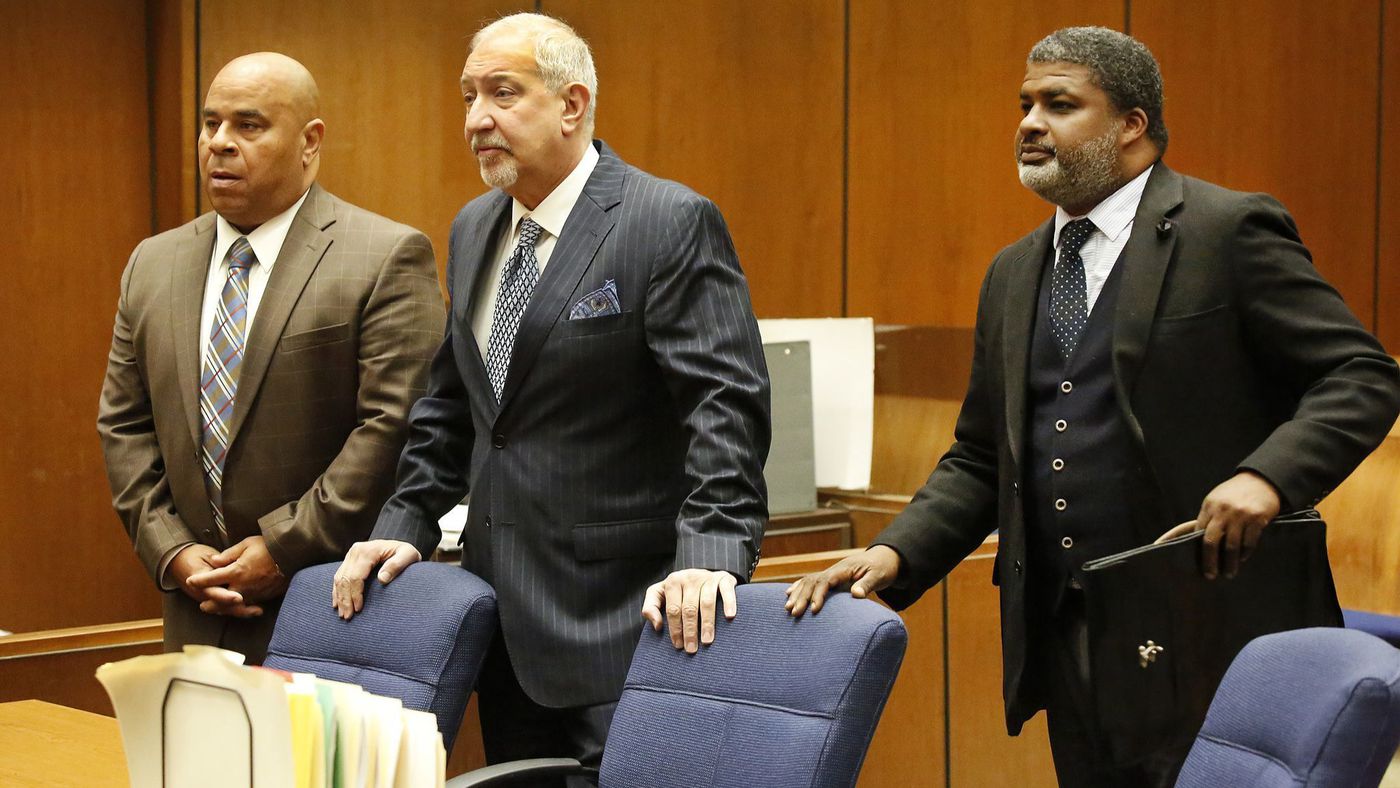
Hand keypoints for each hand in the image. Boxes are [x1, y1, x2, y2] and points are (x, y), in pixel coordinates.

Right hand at [165, 544, 248, 611]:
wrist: (179, 561)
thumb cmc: (194, 556)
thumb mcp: (205, 554)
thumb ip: (218, 561)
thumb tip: (226, 564)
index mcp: (199, 582)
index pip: (213, 592)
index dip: (226, 596)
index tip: (239, 598)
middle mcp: (202, 594)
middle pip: (221, 606)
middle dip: (238, 609)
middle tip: (256, 609)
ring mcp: (207, 598)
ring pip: (224, 609)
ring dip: (241, 611)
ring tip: (258, 611)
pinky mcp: (213, 599)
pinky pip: (226, 607)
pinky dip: (239, 608)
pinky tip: (253, 608)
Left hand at [186, 536, 286, 616]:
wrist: (292, 555)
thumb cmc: (269, 547)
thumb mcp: (247, 544)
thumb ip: (228, 554)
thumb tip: (213, 561)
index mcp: (236, 571)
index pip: (211, 579)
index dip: (198, 581)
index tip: (190, 581)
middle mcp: (242, 586)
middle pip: (220, 600)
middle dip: (210, 604)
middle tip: (202, 605)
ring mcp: (253, 593)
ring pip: (234, 606)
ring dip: (224, 608)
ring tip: (217, 610)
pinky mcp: (264, 596)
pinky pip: (249, 604)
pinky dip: (241, 607)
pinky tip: (238, 606)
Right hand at [332, 540, 421, 619]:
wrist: (399, 545)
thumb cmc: (405, 552)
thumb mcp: (408, 555)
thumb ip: (397, 565)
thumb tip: (382, 579)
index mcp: (368, 550)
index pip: (356, 576)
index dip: (355, 594)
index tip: (358, 609)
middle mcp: (356, 551)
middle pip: (345, 579)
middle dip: (345, 599)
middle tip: (348, 617)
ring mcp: (351, 555)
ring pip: (339, 579)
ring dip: (340, 598)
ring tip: (343, 614)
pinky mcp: (349, 560)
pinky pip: (338, 576)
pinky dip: (337, 591)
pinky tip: (337, 603)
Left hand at [641, 569, 736, 652]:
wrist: (699, 573)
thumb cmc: (678, 590)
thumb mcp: (659, 594)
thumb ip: (651, 607)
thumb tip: (657, 625)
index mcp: (673, 582)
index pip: (673, 609)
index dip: (675, 628)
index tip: (678, 645)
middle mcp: (690, 577)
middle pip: (689, 608)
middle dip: (690, 631)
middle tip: (691, 649)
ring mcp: (708, 577)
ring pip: (707, 602)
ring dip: (707, 624)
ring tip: (707, 641)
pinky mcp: (724, 578)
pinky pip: (727, 591)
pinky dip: (729, 603)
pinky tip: (729, 616)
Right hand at [784, 545, 900, 616]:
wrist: (883, 558)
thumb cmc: (882, 568)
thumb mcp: (879, 576)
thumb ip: (867, 585)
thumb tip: (856, 594)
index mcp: (844, 569)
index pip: (825, 581)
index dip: (818, 595)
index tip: (813, 609)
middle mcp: (834, 570)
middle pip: (812, 581)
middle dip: (802, 597)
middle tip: (794, 613)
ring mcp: (830, 573)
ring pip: (808, 581)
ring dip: (797, 593)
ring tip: (787, 608)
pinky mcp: (831, 578)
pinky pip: (810, 581)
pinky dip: (799, 587)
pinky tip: (788, 594)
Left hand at [1153, 471, 1280, 579]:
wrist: (1261, 480)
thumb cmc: (1235, 493)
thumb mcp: (1217, 499)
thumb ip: (1209, 517)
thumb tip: (1197, 539)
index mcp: (1209, 506)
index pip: (1197, 531)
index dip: (1195, 548)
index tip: (1193, 562)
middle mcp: (1223, 511)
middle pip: (1211, 541)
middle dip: (1209, 561)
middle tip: (1210, 575)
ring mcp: (1240, 515)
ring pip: (1231, 546)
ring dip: (1229, 562)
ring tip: (1229, 573)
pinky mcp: (1257, 518)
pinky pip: (1249, 542)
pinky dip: (1245, 553)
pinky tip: (1242, 558)